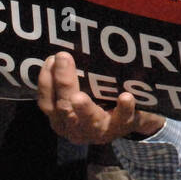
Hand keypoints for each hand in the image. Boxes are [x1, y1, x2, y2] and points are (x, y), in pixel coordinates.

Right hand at [36, 53, 165, 143]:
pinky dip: (124, 109)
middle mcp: (76, 128)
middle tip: (63, 57)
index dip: (46, 82)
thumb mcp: (82, 92)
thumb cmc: (100, 102)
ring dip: (84, 108)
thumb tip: (64, 49)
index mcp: (62, 119)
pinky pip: (123, 118)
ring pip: (89, 119)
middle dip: (63, 82)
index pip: (47, 103)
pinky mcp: (122, 127)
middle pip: (65, 107)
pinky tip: (125, 97)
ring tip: (79, 97)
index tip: (51, 58)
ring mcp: (99, 130)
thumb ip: (72, 78)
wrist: (134, 120)